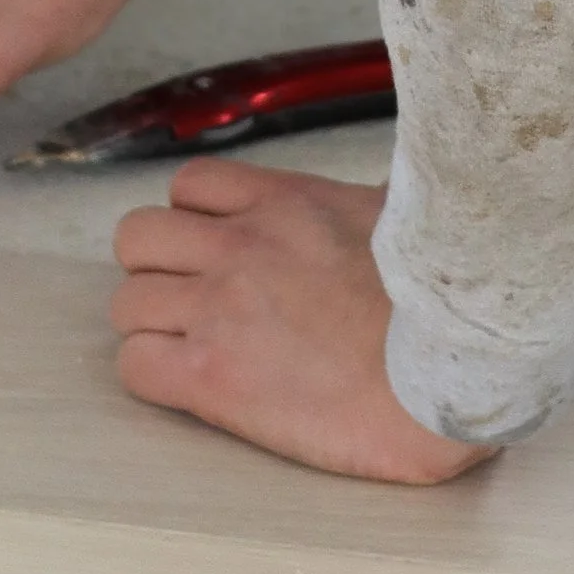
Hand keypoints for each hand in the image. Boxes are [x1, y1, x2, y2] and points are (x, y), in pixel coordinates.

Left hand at [113, 164, 491, 483]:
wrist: (448, 371)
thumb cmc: (439, 301)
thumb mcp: (400, 217)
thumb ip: (367, 202)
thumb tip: (386, 196)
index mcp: (284, 201)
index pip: (190, 185)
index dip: (194, 221)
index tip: (216, 252)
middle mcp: (240, 244)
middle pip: (138, 237)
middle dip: (156, 269)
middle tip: (193, 302)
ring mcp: (219, 307)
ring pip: (126, 302)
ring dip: (151, 325)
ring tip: (192, 351)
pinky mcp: (211, 375)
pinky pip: (135, 365)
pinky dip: (152, 376)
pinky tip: (195, 388)